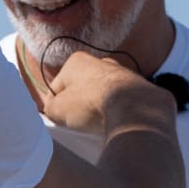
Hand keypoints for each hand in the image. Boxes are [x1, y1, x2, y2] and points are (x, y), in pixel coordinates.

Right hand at [40, 51, 174, 137]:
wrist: (133, 108)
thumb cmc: (90, 104)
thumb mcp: (58, 109)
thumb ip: (50, 108)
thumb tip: (54, 110)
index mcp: (76, 61)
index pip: (56, 87)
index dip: (54, 106)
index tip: (58, 120)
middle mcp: (100, 62)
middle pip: (80, 90)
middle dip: (77, 106)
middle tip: (76, 124)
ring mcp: (121, 74)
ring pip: (101, 96)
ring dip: (96, 110)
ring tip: (95, 126)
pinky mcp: (138, 89)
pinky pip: (119, 103)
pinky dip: (114, 112)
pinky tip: (113, 123)